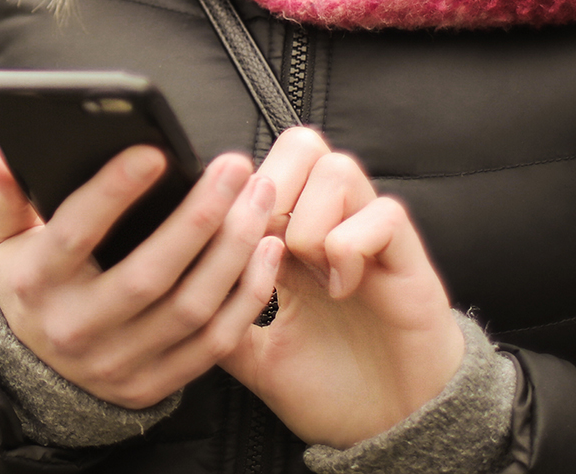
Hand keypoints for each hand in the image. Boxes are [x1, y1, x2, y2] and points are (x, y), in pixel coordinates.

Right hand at [0, 141, 280, 407]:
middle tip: (234, 167)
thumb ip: (8, 193)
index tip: (154, 151)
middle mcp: (77, 327)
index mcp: (38, 282)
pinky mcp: (153, 384)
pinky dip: (246, 296)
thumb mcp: (5, 240)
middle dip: (199, 217)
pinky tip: (265, 249)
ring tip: (259, 197)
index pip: (76, 234)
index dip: (113, 192)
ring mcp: (118, 363)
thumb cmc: (28, 284)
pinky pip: (213, 343)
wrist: (28, 373)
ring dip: (233, 249)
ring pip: (190, 308)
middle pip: (148, 274)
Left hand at [221, 128, 464, 449]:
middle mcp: (332, 223)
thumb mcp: (257, 358)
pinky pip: (385, 213)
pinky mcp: (408, 256)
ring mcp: (371, 235)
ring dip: (310, 218)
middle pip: (302, 143)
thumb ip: (220, 321)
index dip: (240, 195)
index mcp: (293, 238)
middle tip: (269, 242)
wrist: (393, 431)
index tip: (230, 244)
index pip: (264, 167)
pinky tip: (343, 288)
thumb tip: (168, 298)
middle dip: (274, 184)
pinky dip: (352, 246)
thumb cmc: (331, 388)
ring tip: (308, 270)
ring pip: (339, 167)